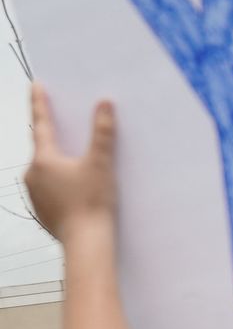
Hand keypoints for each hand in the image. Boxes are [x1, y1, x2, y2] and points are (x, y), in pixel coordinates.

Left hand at [25, 85, 118, 241]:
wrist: (87, 243)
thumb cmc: (92, 203)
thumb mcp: (101, 163)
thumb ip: (102, 132)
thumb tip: (104, 104)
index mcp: (42, 160)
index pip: (41, 124)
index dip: (40, 103)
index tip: (37, 85)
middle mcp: (32, 175)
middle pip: (45, 149)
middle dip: (58, 140)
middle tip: (70, 131)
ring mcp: (35, 195)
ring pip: (48, 171)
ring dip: (62, 166)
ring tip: (83, 169)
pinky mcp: (43, 211)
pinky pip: (51, 189)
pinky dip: (63, 185)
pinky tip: (79, 191)